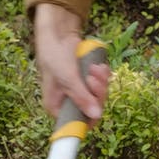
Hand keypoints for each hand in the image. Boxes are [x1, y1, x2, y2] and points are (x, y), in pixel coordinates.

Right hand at [34, 4, 109, 122]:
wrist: (58, 35)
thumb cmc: (55, 57)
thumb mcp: (67, 79)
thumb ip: (81, 97)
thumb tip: (96, 116)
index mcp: (57, 108)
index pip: (77, 123)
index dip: (90, 117)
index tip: (97, 103)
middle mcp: (69, 103)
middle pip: (92, 109)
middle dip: (97, 93)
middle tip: (93, 77)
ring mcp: (80, 92)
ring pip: (99, 97)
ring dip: (101, 82)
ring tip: (95, 68)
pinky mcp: (88, 82)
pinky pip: (102, 85)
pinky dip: (103, 76)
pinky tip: (98, 66)